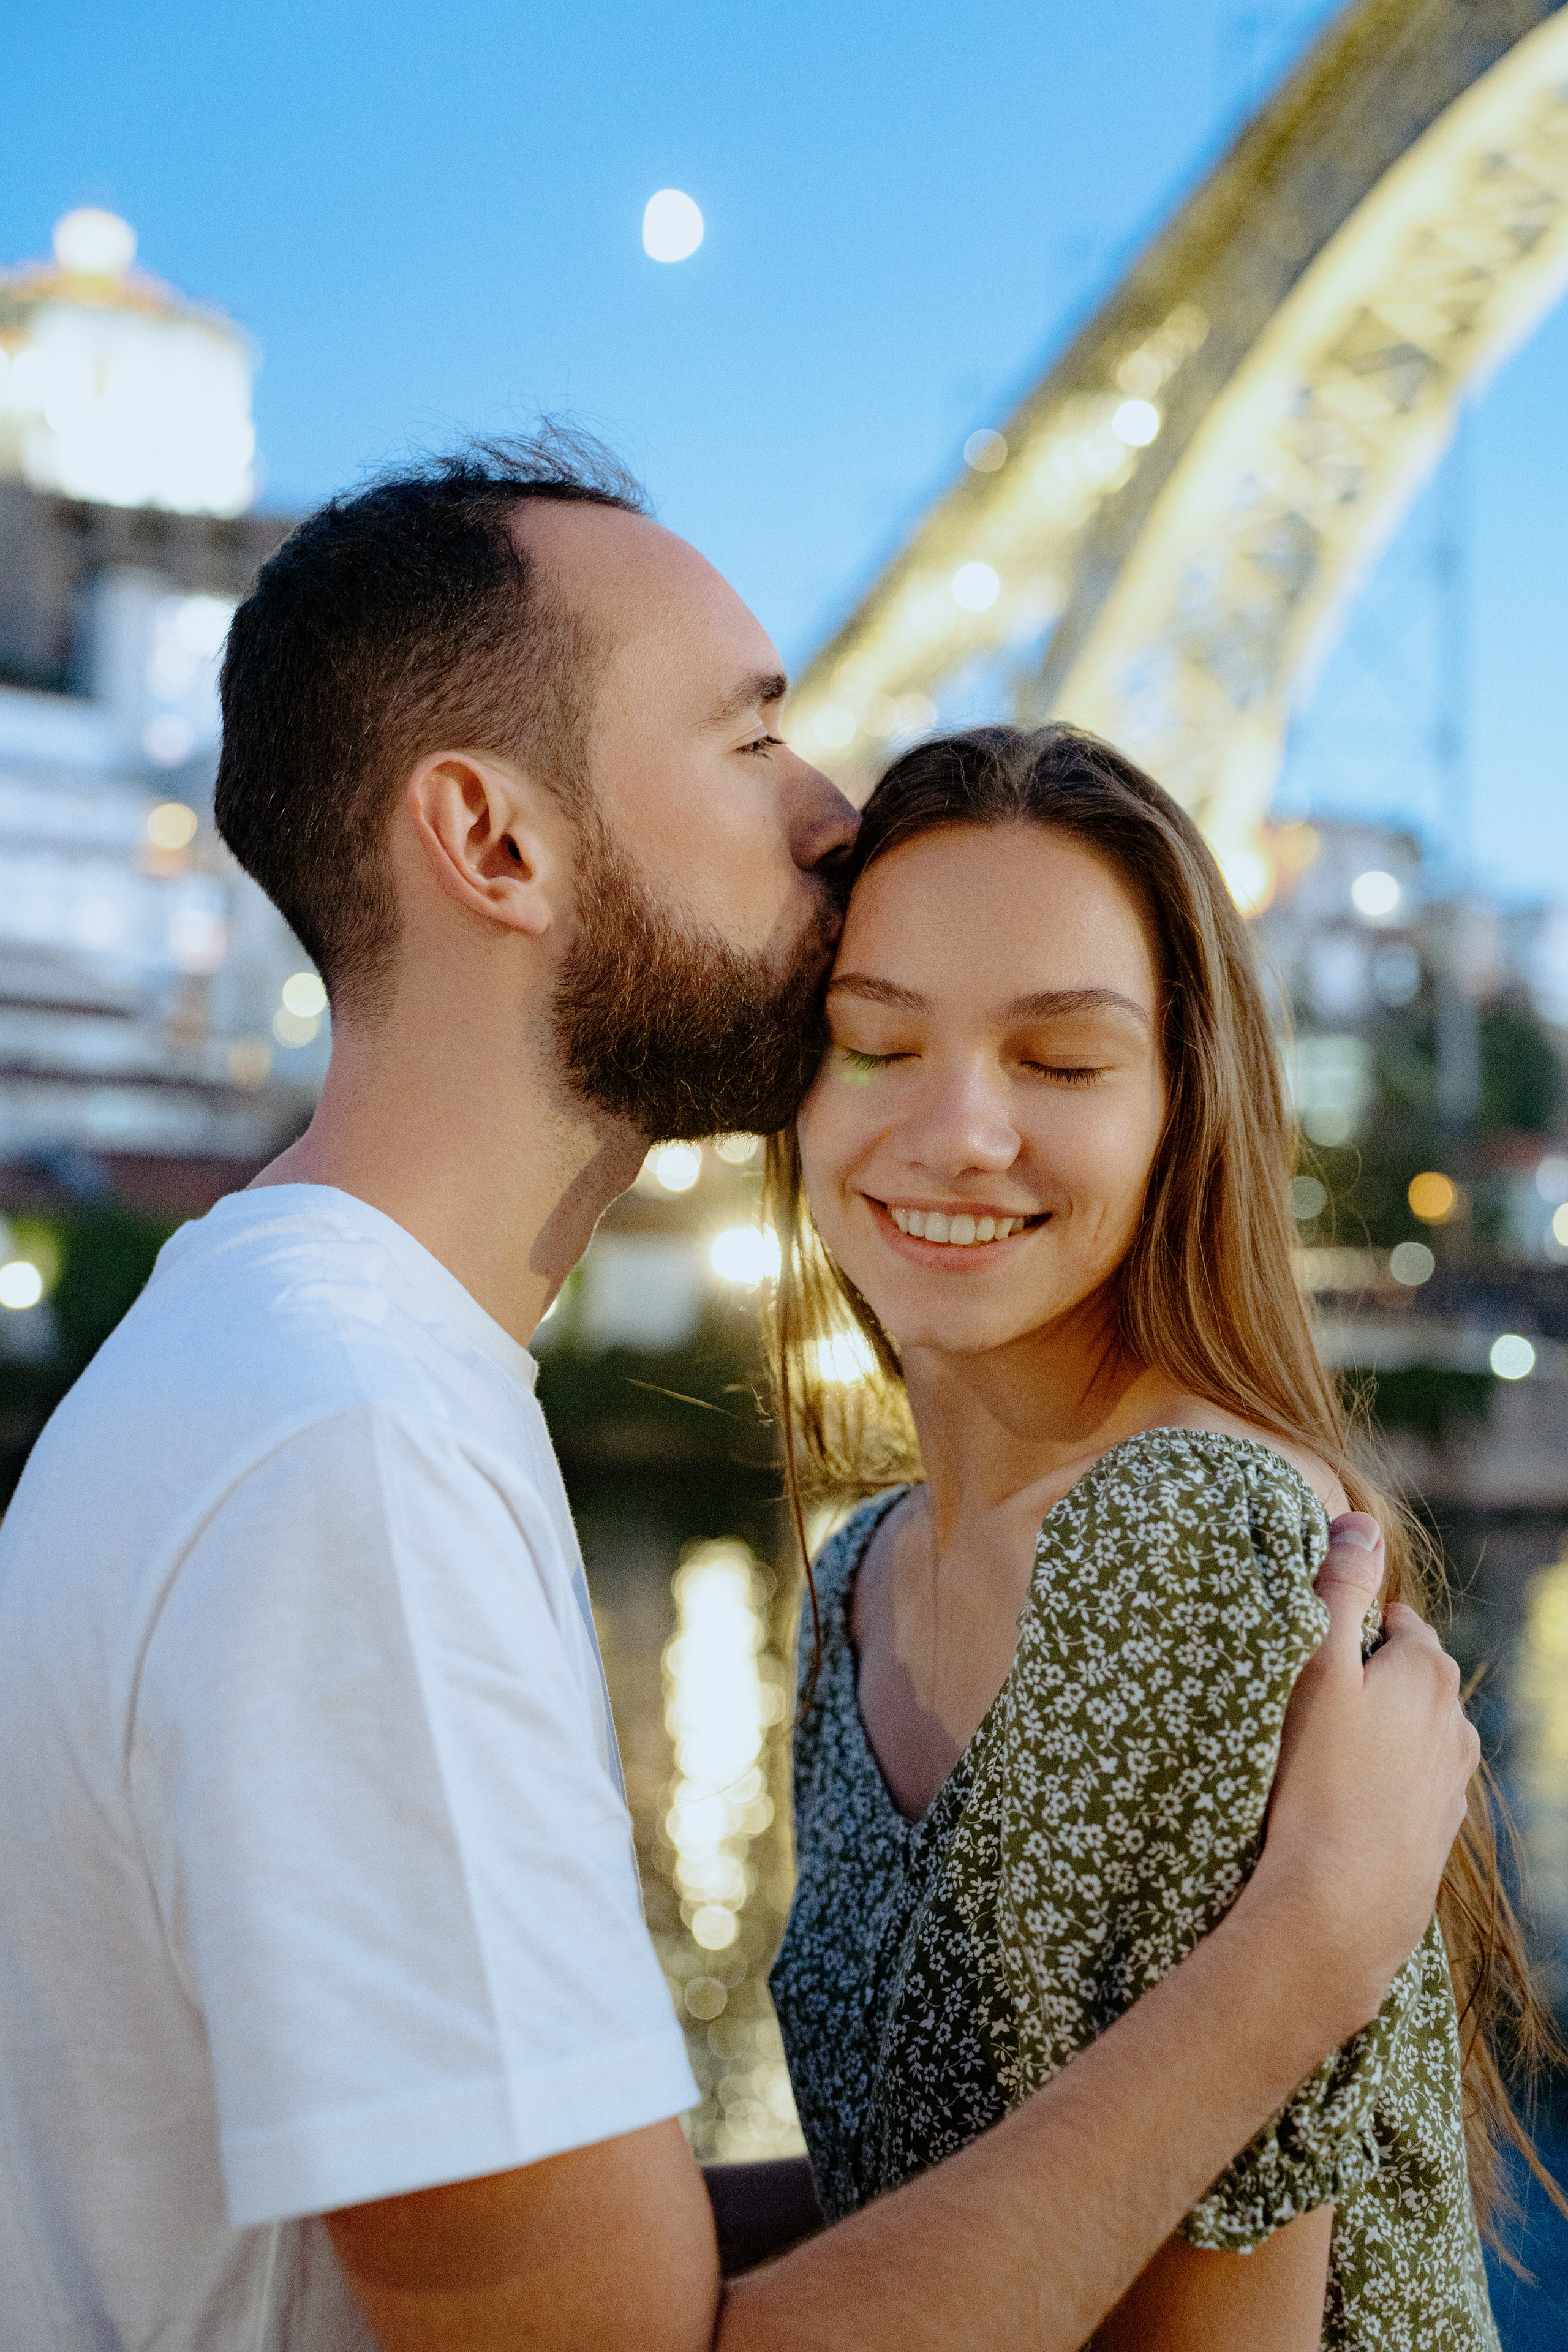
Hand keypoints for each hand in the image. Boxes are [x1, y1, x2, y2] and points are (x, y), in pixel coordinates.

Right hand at [1255, 1512, 1478, 2044]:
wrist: (1340, 1902)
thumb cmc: (1316, 1777)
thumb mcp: (1316, 1667)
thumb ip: (1338, 1589)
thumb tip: (1360, 1522)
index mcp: (1425, 1674)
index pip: (1397, 1622)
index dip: (1352, 1627)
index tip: (1312, 1646)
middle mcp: (1454, 1724)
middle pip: (1410, 1678)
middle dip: (1369, 1677)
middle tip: (1308, 1696)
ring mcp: (1450, 1783)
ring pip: (1414, 1734)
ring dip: (1379, 1733)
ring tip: (1321, 1752)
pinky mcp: (1437, 1832)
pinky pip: (1410, 1785)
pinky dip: (1383, 1783)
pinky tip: (1342, 1801)